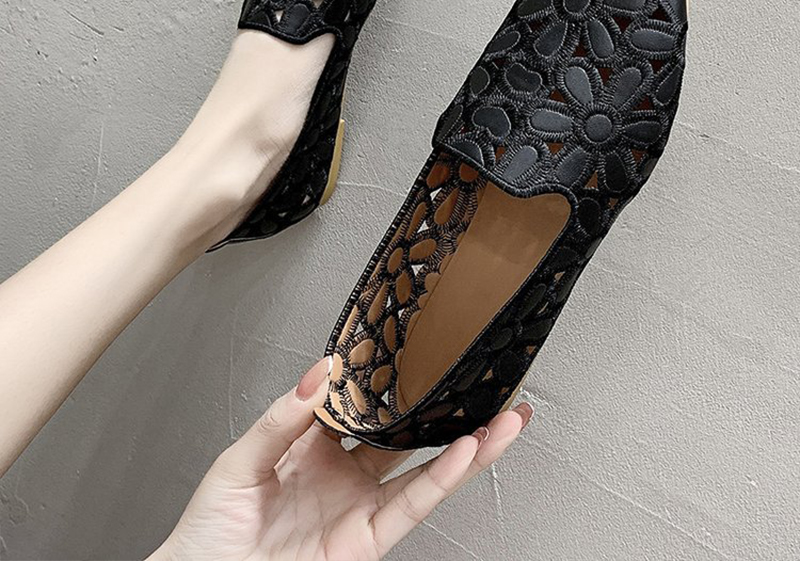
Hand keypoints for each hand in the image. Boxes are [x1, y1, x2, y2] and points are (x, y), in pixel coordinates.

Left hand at [150, 358, 532, 560]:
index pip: (361, 404)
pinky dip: (443, 478)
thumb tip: (320, 372)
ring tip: (503, 418)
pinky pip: (412, 504)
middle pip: (405, 434)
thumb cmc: (211, 527)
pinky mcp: (367, 539)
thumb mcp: (242, 459)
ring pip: (424, 469)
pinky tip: (467, 451)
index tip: (417, 350)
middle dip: (444, 410)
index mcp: (314, 444)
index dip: (391, 381)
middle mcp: (344, 472)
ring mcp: (359, 505)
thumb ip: (283, 417)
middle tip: (481, 383)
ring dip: (468, 445)